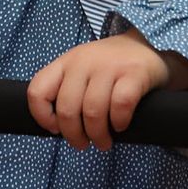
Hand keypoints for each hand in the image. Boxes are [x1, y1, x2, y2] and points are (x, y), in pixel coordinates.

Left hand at [27, 31, 169, 151]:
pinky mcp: (134, 73)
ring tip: (104, 142)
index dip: (42, 116)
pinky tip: (121, 125)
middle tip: (84, 144)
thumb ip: (67, 89)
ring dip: (97, 135)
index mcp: (66, 62)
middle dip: (74, 136)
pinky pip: (121, 105)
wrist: (149, 44)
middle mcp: (84, 61)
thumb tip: (57, 128)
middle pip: (67, 109)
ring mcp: (110, 66)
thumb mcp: (81, 69)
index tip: (55, 129)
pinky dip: (119, 122)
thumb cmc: (110, 66)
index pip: (38, 90)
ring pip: (92, 111)